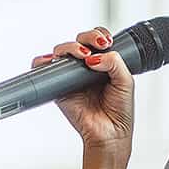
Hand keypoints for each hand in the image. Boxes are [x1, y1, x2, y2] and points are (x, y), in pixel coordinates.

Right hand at [34, 26, 132, 150]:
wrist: (109, 133)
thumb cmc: (120, 110)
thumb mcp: (126, 81)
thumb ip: (114, 63)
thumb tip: (92, 57)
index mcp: (103, 62)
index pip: (97, 38)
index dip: (99, 35)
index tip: (106, 42)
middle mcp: (85, 67)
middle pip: (79, 40)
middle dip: (87, 37)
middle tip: (97, 46)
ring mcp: (71, 76)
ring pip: (62, 51)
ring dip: (69, 47)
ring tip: (82, 56)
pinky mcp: (58, 88)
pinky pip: (44, 70)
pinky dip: (42, 62)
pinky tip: (51, 60)